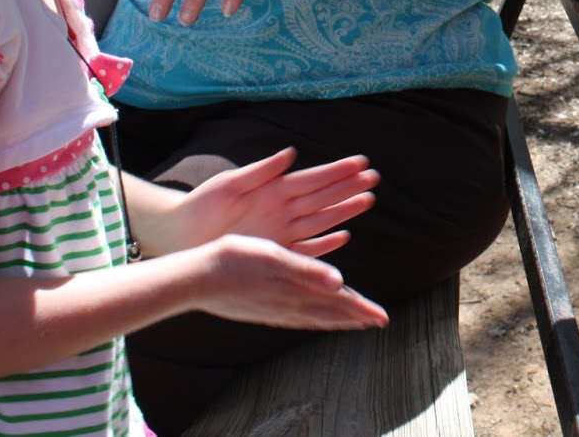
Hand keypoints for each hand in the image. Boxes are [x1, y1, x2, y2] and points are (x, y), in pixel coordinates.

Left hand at [137, 148, 377, 259]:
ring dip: (343, 211)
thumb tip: (290, 154)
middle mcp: (282, 210)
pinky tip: (342, 236)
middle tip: (374, 179)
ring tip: (367, 200)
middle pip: (322, 198)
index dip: (336, 171)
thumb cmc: (201, 205)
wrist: (180, 236)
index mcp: (273, 190)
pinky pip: (305, 249)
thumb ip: (260, 171)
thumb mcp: (229, 184)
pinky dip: (324, 244)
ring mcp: (280, 232)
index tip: (360, 162)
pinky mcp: (274, 253)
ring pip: (320, 221)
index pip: (312, 179)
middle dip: (348, 188)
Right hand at [197, 234, 388, 329]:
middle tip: (377, 322)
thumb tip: (340, 282)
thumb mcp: (274, 257)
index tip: (383, 317)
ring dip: (336, 319)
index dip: (362, 309)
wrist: (195, 277)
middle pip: (329, 314)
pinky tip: (310, 317)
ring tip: (352, 322)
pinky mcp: (260, 309)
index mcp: (295, 291)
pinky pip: (296, 317)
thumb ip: (307, 270)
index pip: (338, 303)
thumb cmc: (233, 260)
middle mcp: (287, 305)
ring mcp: (273, 310)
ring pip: (313, 317)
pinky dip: (313, 318)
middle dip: (355, 317)